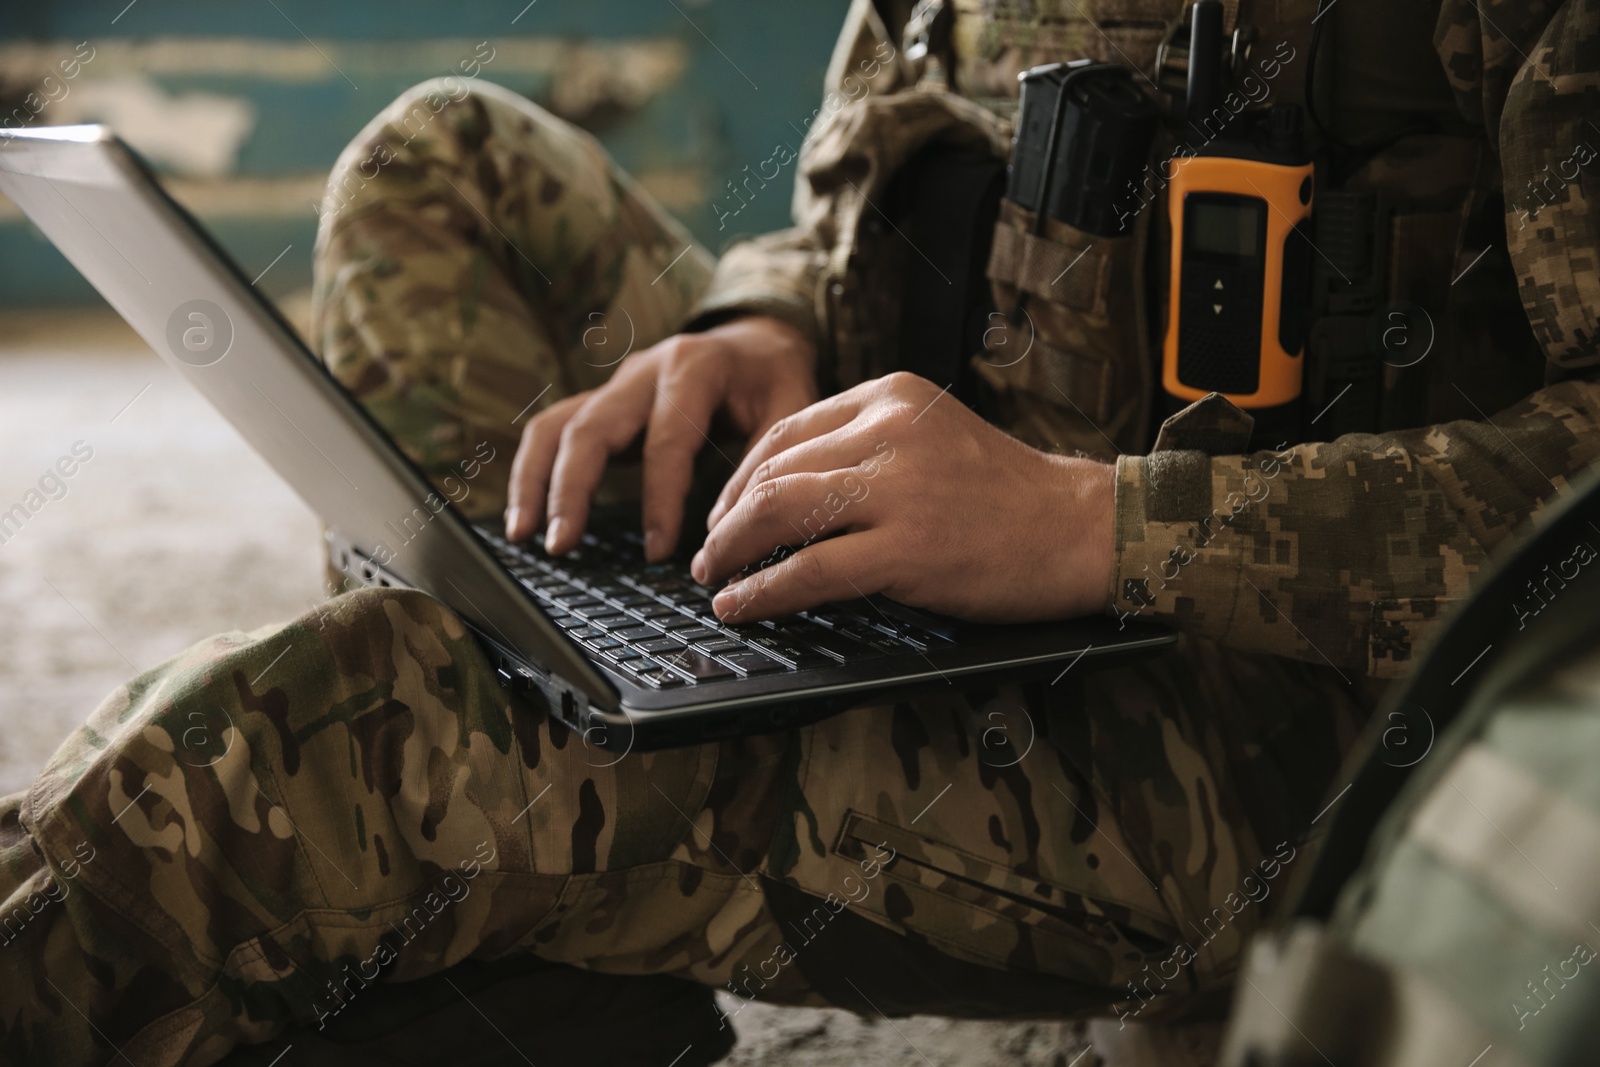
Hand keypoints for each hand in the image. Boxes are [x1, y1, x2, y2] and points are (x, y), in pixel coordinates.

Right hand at [506, 315, 816, 559]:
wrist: (755, 337)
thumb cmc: (773, 377)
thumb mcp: (791, 406)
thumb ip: (762, 461)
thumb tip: (722, 529)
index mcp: (694, 368)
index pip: (666, 441)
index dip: (660, 499)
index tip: (659, 551)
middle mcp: (643, 371)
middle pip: (591, 427)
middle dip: (571, 488)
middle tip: (560, 544)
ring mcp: (615, 385)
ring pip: (556, 426)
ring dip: (534, 481)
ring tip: (523, 535)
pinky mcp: (601, 402)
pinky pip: (552, 430)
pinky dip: (532, 471)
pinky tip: (525, 515)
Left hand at [691, 372, 1115, 623]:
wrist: (1081, 528)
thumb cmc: (1009, 493)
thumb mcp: (933, 437)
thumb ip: (866, 447)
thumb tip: (783, 489)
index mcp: (891, 396)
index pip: (785, 431)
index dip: (739, 477)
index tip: (724, 510)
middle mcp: (889, 431)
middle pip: (772, 471)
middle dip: (725, 517)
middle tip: (708, 551)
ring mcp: (898, 490)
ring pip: (778, 514)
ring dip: (731, 551)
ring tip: (714, 578)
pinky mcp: (908, 550)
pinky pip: (809, 571)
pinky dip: (763, 592)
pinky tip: (741, 606)